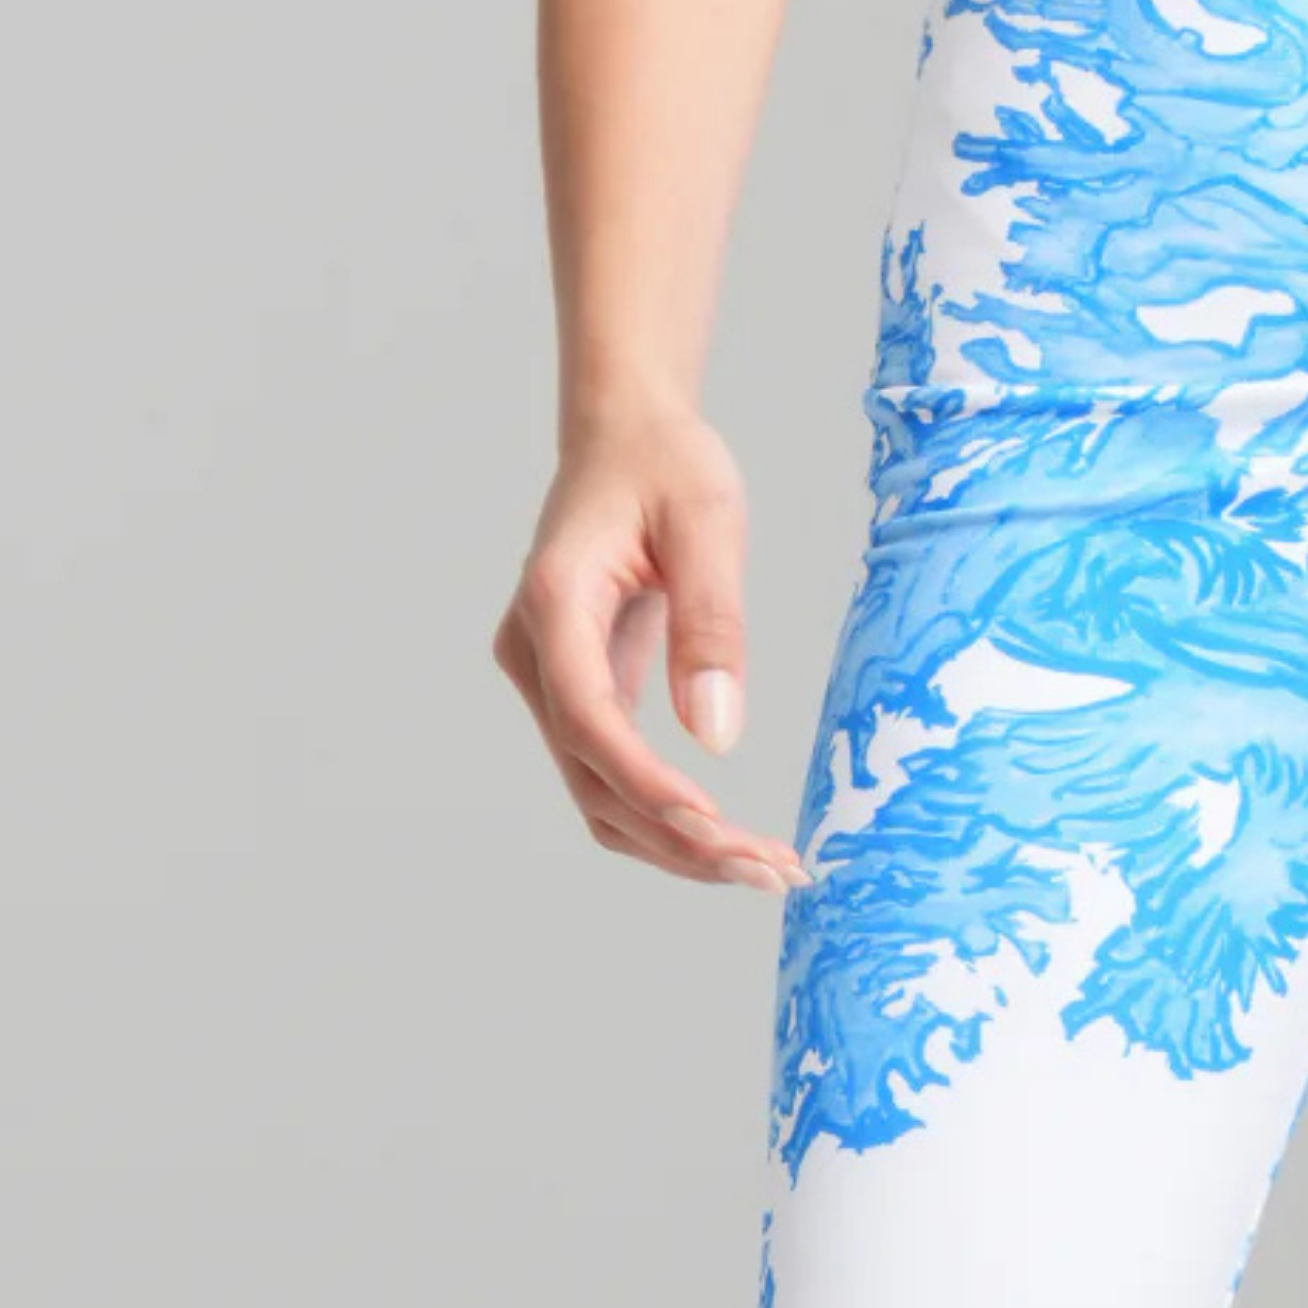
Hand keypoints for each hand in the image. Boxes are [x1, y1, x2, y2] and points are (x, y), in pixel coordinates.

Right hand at [492, 405, 810, 892]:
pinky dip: (669, 821)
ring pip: (601, 800)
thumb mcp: (707, 520)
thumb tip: (716, 737)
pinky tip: (734, 841)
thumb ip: (711, 622)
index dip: (645, 782)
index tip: (714, 825)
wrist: (626, 438)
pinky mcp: (575, 701)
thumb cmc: (666, 464)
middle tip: (774, 870)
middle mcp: (534, 656)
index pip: (587, 717)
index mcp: (553, 604)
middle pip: (594, 780)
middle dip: (681, 837)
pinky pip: (613, 782)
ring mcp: (547, 685)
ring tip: (768, 869)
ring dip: (678, 847)